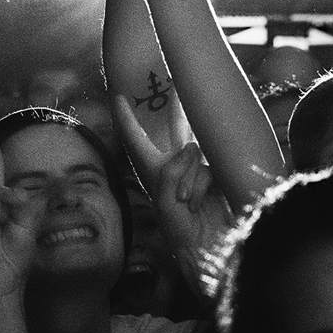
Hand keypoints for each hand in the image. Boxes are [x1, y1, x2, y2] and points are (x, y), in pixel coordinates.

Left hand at [111, 95, 231, 291]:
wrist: (203, 247)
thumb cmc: (176, 227)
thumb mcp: (163, 198)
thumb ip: (171, 170)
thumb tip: (190, 150)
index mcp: (152, 168)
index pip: (135, 137)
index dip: (126, 116)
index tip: (117, 95)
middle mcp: (174, 164)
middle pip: (176, 129)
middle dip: (176, 107)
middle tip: (175, 84)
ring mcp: (196, 168)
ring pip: (190, 154)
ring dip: (186, 181)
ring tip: (184, 203)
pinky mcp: (215, 174)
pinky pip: (205, 169)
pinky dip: (199, 188)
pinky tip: (196, 205)